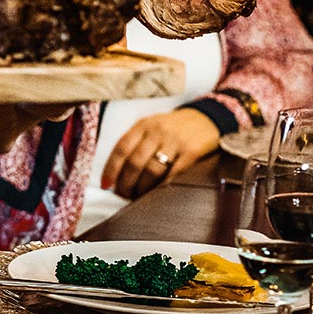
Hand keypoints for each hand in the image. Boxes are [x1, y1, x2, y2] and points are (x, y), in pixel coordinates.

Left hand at [100, 108, 219, 199]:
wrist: (207, 118)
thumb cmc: (173, 128)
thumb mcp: (152, 127)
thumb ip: (136, 144)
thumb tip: (117, 174)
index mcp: (143, 125)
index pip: (121, 148)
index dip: (111, 169)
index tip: (106, 184)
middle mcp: (157, 131)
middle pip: (135, 162)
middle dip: (126, 182)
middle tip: (124, 194)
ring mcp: (175, 140)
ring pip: (152, 170)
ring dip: (143, 187)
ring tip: (139, 195)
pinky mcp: (191, 150)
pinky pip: (174, 173)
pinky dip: (163, 186)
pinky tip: (158, 193)